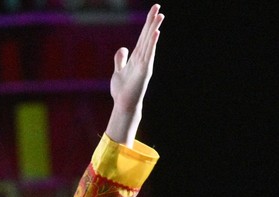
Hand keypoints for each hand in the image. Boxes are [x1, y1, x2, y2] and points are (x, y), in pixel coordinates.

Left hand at [105, 4, 163, 144]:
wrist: (123, 104)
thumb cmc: (122, 90)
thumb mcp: (118, 71)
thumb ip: (120, 59)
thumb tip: (123, 48)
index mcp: (136, 56)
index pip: (143, 36)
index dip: (147, 23)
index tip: (153, 10)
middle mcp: (142, 58)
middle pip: (147, 36)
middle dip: (152, 21)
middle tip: (158, 7)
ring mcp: (144, 63)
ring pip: (149, 42)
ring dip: (154, 29)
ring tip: (160, 16)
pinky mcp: (144, 70)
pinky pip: (149, 54)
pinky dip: (152, 43)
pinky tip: (156, 33)